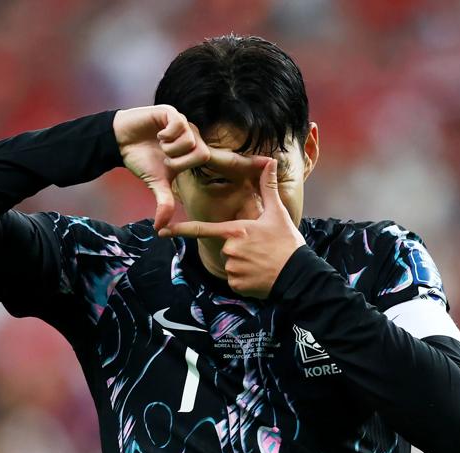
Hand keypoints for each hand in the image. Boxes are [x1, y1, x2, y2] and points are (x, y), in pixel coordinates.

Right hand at [113, 105, 209, 229]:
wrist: (120, 142)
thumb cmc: (141, 160)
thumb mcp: (156, 184)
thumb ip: (164, 203)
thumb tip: (160, 228)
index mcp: (191, 152)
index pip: (208, 159)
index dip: (196, 165)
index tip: (188, 165)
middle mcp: (190, 136)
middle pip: (202, 152)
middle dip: (180, 161)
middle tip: (165, 158)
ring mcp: (181, 123)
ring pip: (191, 140)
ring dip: (171, 149)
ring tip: (159, 146)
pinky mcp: (169, 112)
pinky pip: (179, 124)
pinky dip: (167, 135)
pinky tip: (158, 135)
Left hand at [158, 159, 305, 298]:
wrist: (298, 274)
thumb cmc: (287, 242)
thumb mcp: (278, 213)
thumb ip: (268, 187)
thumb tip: (270, 161)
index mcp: (235, 231)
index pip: (202, 229)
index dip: (180, 230)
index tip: (161, 231)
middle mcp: (230, 249)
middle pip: (226, 247)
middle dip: (240, 249)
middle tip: (262, 250)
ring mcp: (232, 269)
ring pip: (231, 265)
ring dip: (244, 265)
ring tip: (263, 263)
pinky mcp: (237, 285)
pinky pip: (235, 280)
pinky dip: (246, 279)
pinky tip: (261, 275)